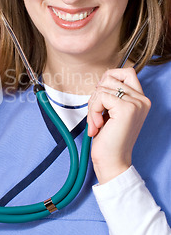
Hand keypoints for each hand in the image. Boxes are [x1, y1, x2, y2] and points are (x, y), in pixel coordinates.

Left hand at [87, 68, 150, 183]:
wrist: (112, 162)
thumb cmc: (109, 140)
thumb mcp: (111, 112)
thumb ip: (111, 95)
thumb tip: (101, 81)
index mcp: (140, 99)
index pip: (125, 72)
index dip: (108, 80)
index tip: (101, 100)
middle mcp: (142, 100)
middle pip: (110, 77)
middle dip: (96, 95)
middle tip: (96, 115)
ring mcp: (136, 103)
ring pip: (103, 87)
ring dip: (93, 105)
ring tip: (96, 123)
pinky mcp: (126, 109)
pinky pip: (101, 97)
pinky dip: (93, 111)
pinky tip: (97, 125)